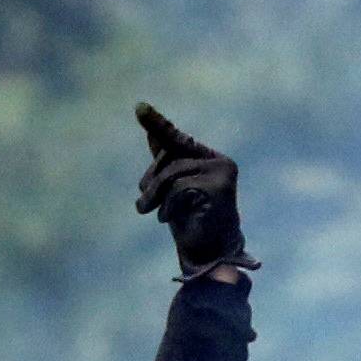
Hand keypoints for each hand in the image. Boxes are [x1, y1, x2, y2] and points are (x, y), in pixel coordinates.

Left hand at [134, 104, 258, 280]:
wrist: (208, 254)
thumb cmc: (189, 219)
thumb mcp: (172, 187)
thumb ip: (167, 161)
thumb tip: (152, 133)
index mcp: (211, 158)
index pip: (177, 138)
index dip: (157, 123)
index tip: (139, 107)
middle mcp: (221, 162)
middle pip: (170, 156)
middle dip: (151, 180)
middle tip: (143, 204)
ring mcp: (222, 175)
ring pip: (172, 173)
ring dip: (155, 196)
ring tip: (152, 212)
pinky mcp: (219, 190)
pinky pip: (179, 189)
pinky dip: (168, 206)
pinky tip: (171, 218)